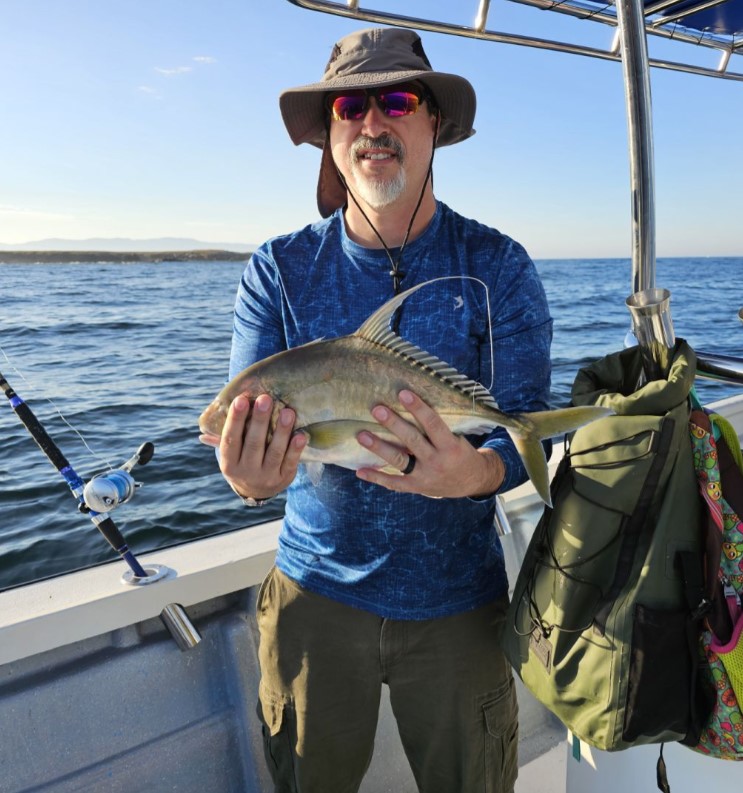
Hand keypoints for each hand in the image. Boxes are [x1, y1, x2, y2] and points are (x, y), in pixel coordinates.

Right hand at [200, 393, 306, 500]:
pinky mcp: (284, 478)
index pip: (230, 440)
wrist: (257, 491)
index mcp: (229, 463)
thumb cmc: (242, 462)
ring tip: (287, 412)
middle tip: (265, 399)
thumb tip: (204, 430)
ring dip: (281, 431)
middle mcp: (246, 472)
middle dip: (259, 420)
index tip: (240, 400)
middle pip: (253, 444)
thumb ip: (221, 440)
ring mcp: (267, 476)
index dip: (235, 420)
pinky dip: (295, 449)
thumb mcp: (230, 455)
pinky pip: (291, 462)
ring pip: (274, 452)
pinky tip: (301, 435)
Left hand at [355, 389, 504, 498]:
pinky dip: (376, 477)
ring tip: (362, 436)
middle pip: (412, 440)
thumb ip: (437, 427)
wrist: (473, 482)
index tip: (403, 393)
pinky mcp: (416, 487)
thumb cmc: (461, 451)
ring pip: (399, 460)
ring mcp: (425, 477)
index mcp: (450, 446)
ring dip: (379, 448)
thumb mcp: (457, 438)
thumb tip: (410, 403)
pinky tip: (360, 470)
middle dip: (393, 424)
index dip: (418, 408)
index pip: (433, 424)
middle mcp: (437, 462)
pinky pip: (394, 483)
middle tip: (377, 409)